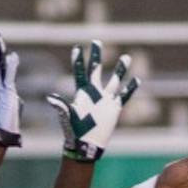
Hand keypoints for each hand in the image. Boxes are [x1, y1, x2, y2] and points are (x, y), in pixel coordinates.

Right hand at [0, 32, 21, 146]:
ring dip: (1, 52)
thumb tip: (16, 102)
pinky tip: (12, 55)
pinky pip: (9, 75)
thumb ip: (14, 105)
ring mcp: (4, 89)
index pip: (6, 71)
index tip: (7, 51)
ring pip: (3, 67)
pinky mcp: (6, 93)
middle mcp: (4, 88)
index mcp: (6, 91)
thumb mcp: (13, 112)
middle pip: (1, 65)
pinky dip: (11, 65)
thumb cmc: (7, 128)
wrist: (3, 134)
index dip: (6, 60)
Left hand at [46, 40, 138, 162]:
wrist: (86, 145)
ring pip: (115, 80)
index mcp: (82, 93)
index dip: (79, 61)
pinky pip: (124, 96)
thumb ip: (62, 106)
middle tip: (97, 42)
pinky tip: (137, 79)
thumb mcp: (68, 117)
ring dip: (121, 69)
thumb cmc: (74, 132)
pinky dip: (130, 88)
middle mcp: (94, 93)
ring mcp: (105, 100)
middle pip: (96, 70)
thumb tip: (51, 97)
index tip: (77, 48)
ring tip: (127, 57)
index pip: (81, 72)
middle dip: (97, 57)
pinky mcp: (114, 109)